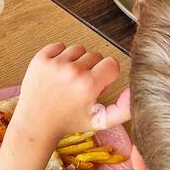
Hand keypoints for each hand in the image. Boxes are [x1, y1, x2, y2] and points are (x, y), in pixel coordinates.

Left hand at [14, 42, 129, 143]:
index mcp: (88, 85)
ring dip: (76, 61)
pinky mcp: (40, 59)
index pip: (111, 63)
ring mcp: (54, 64)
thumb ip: (123, 109)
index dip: (107, 75)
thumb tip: (134, 90)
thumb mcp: (100, 121)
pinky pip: (59, 46)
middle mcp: (72, 72)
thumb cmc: (68, 122)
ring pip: (78, 49)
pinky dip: (60, 56)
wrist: (36, 124)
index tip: (98, 85)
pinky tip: (57, 73)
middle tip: (81, 86)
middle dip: (92, 69)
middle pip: (95, 55)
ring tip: (69, 79)